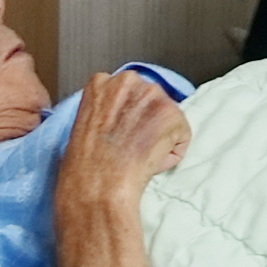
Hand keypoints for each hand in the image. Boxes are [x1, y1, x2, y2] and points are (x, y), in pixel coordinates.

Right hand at [56, 70, 189, 204]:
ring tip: (137, 153)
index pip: (128, 90)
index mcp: (102, 83)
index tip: (122, 128)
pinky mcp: (173, 115)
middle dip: (146, 120)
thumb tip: (124, 115)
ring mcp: (153, 96)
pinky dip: (172, 152)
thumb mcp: (86, 123)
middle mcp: (129, 82)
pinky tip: (150, 160)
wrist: (98, 184)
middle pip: (150, 99)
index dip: (127, 112)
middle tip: (131, 144)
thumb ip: (107, 109)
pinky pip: (182, 136)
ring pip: (167, 116)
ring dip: (159, 135)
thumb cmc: (85, 164)